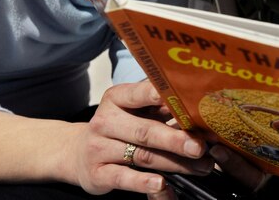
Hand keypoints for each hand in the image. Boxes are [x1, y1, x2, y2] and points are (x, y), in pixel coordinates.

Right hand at [67, 81, 214, 194]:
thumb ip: (162, 108)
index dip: (161, 96)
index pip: (139, 94)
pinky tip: (161, 183)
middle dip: (175, 139)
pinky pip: (122, 178)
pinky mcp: (96, 173)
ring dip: (174, 163)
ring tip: (199, 167)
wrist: (78, 152)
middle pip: (145, 131)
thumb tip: (198, 110)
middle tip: (200, 146)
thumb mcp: (135, 111)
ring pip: (141, 156)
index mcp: (117, 98)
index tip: (183, 100)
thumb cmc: (119, 126)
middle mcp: (105, 121)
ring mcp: (98, 148)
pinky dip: (142, 182)